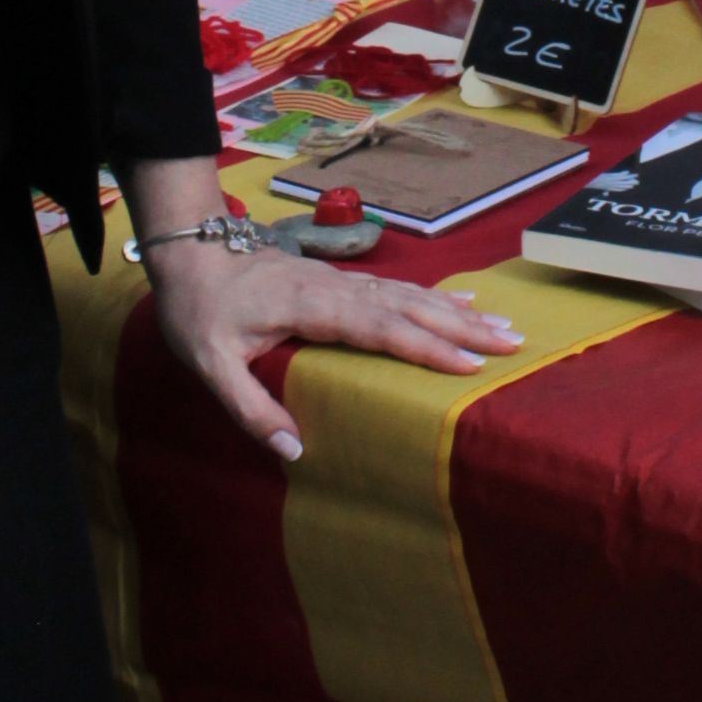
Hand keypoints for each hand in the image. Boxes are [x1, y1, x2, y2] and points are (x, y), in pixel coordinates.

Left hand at [127, 167, 518, 463]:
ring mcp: (339, 281)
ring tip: (501, 326)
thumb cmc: (198, 310)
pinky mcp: (338, 281)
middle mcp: (334, 289)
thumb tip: (295, 450)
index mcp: (310, 308)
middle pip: (408, 308)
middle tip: (511, 344)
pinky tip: (458, 303)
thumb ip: (250, 408)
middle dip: (461, 328)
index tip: (467, 365)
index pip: (379, 328)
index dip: (425, 347)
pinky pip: (396, 289)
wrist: (190, 251)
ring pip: (407, 295)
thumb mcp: (210, 365)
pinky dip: (432, 297)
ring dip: (455, 312)